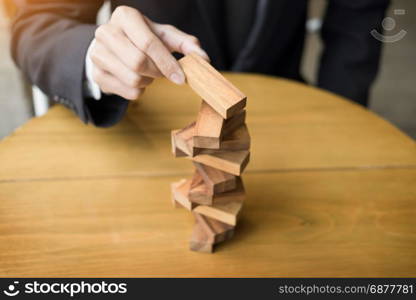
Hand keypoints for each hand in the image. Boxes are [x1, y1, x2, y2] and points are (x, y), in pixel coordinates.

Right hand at [89, 6, 208, 99]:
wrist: (114, 47)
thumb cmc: (143, 38)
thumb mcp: (164, 36)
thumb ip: (185, 44)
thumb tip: (204, 58)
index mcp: (124, 16)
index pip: (148, 43)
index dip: (167, 63)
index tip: (181, 77)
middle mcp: (106, 32)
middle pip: (138, 62)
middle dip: (157, 72)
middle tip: (163, 72)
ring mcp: (97, 54)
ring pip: (133, 79)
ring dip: (148, 81)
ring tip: (149, 73)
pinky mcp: (96, 74)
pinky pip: (127, 91)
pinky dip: (139, 90)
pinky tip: (138, 79)